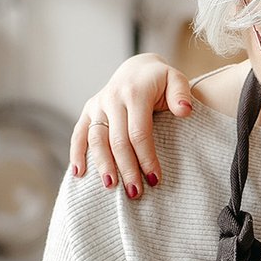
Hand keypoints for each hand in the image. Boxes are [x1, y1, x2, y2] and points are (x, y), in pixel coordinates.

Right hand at [69, 54, 193, 197]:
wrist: (137, 67)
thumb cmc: (161, 81)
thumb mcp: (176, 80)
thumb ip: (181, 94)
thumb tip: (184, 112)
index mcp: (135, 93)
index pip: (139, 132)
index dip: (146, 158)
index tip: (154, 180)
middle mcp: (112, 99)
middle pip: (117, 141)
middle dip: (127, 168)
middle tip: (135, 193)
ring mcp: (98, 104)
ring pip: (96, 140)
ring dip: (102, 165)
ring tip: (110, 187)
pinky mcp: (88, 110)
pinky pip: (79, 133)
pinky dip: (76, 153)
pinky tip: (78, 174)